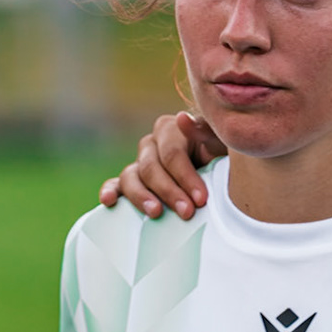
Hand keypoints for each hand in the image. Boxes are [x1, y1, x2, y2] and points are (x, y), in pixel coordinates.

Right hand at [99, 111, 225, 219]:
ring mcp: (139, 164)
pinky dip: (110, 191)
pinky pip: (116, 184)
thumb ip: (203, 130)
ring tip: (156, 213)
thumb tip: (181, 118)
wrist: (220, 168)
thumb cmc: (223, 154)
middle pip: (151, 168)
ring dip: (141, 196)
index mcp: (170, 129)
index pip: (172, 154)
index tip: (201, 199)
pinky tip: (109, 201)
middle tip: (187, 212)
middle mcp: (150, 144)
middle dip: (169, 192)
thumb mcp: (220, 141)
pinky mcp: (132, 182)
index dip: (185, 177)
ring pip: (130, 177)